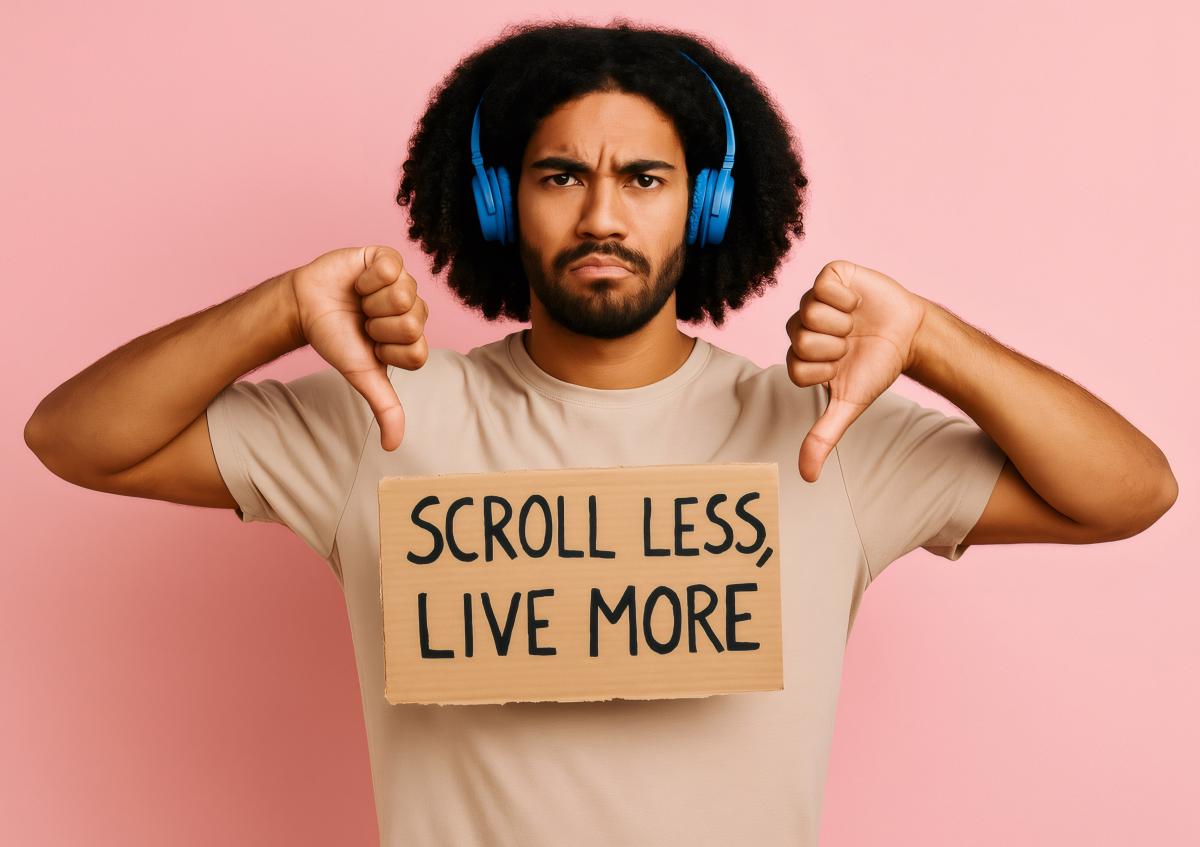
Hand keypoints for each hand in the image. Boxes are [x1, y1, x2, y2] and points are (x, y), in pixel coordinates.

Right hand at [290, 245, 428, 451]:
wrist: (305, 307)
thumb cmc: (336, 339)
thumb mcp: (362, 375)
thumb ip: (385, 407)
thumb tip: (392, 446)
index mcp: (413, 338)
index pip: (418, 351)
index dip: (389, 350)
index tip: (372, 345)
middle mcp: (413, 309)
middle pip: (414, 322)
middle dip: (379, 325)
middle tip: (364, 321)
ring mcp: (403, 282)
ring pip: (404, 294)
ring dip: (372, 301)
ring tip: (360, 301)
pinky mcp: (388, 258)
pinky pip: (392, 267)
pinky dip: (368, 277)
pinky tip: (359, 281)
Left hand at [785, 260, 927, 481]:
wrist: (911, 336)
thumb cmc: (877, 368)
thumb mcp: (850, 403)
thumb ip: (824, 436)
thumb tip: (806, 476)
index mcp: (800, 355)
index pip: (795, 366)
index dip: (826, 369)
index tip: (843, 365)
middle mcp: (802, 326)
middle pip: (800, 339)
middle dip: (834, 347)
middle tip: (851, 343)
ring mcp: (814, 300)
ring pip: (809, 311)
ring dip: (841, 323)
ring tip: (855, 323)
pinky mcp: (831, 276)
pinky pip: (823, 284)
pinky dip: (845, 297)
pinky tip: (855, 303)